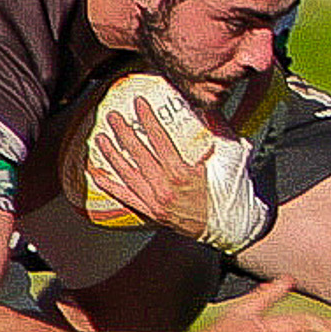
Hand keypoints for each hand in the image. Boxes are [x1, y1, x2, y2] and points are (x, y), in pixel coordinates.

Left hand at [87, 97, 268, 250]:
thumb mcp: (233, 157)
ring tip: (100, 138)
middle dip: (123, 133)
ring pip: (127, 175)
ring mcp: (156, 202)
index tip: (138, 103)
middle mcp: (165, 188)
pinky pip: (125, 197)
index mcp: (183, 173)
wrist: (233, 228)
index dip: (147, 119)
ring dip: (111, 155)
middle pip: (138, 154)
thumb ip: (220, 130)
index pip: (159, 139)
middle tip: (113, 116)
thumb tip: (208, 107)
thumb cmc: (234, 192)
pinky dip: (109, 185)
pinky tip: (95, 174)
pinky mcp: (152, 213)